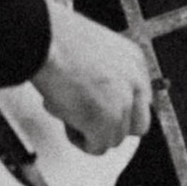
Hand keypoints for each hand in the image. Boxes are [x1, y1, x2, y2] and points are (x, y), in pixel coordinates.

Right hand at [30, 1, 151, 155]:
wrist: (45, 40)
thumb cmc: (58, 38)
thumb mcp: (93, 48)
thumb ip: (104, 72)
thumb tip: (97, 92)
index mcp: (134, 61)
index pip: (141, 99)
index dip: (120, 108)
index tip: (106, 110)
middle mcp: (134, 83)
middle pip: (136, 125)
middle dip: (112, 126)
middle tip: (90, 119)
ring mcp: (122, 105)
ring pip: (115, 139)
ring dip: (91, 131)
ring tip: (69, 112)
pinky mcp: (105, 123)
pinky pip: (97, 147)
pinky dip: (80, 140)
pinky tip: (67, 120)